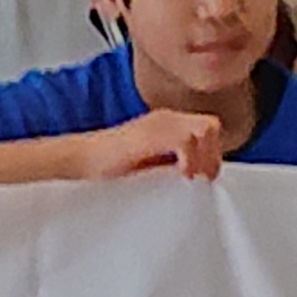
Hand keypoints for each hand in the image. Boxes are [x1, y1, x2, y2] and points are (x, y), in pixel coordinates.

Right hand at [82, 108, 229, 179]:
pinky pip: (186, 141)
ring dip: (204, 157)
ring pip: (205, 129)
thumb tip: (199, 177)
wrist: (82, 159)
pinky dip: (191, 160)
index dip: (213, 154)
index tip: (205, 178)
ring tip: (192, 177)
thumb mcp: (152, 166)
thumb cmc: (111, 166)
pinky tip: (181, 174)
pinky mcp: (150, 134)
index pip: (209, 129)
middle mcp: (167, 119)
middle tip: (201, 178)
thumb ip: (173, 165)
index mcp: (169, 123)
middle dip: (213, 154)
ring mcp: (159, 124)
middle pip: (212, 126)